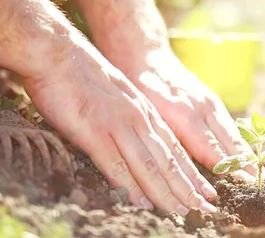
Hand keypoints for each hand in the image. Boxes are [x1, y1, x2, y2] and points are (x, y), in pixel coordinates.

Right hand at [22, 35, 216, 214]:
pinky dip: (130, 186)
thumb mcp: (119, 94)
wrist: (59, 53)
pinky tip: (141, 202)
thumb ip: (131, 116)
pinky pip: (115, 164)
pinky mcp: (94, 131)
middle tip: (205, 208)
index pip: (174, 147)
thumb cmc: (84, 75)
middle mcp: (138, 119)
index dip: (191, 171)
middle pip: (169, 159)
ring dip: (166, 192)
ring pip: (149, 165)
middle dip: (188, 186)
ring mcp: (118, 125)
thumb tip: (138, 139)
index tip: (206, 190)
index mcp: (144, 111)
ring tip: (181, 211)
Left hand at [110, 44, 258, 179]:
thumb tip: (184, 168)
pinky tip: (246, 156)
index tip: (244, 184)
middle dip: (247, 164)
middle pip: (231, 143)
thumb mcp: (150, 115)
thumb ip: (170, 140)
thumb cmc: (142, 88)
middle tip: (262, 184)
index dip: (229, 168)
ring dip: (248, 155)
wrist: (147, 57)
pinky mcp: (213, 102)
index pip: (214, 149)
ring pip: (234, 134)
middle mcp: (205, 109)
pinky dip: (240, 143)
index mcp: (187, 115)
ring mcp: (212, 104)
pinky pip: (230, 126)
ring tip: (260, 174)